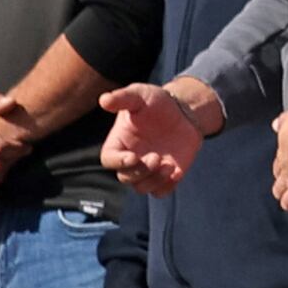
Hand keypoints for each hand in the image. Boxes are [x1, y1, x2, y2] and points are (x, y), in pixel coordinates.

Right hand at [98, 78, 216, 192]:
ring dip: (154, 180)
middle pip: (126, 178)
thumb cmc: (156, 102)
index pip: (109, 159)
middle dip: (140, 171)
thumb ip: (123, 98)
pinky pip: (161, 192)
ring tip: (169, 165)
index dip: (118, 162)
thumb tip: (104, 100)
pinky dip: (168, 187)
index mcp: (119, 143)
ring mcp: (148, 170)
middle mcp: (130, 160)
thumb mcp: (140, 95)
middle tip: (156, 157)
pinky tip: (178, 172)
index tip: (133, 157)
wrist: (183, 112)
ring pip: (142, 188)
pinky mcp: (166, 176)